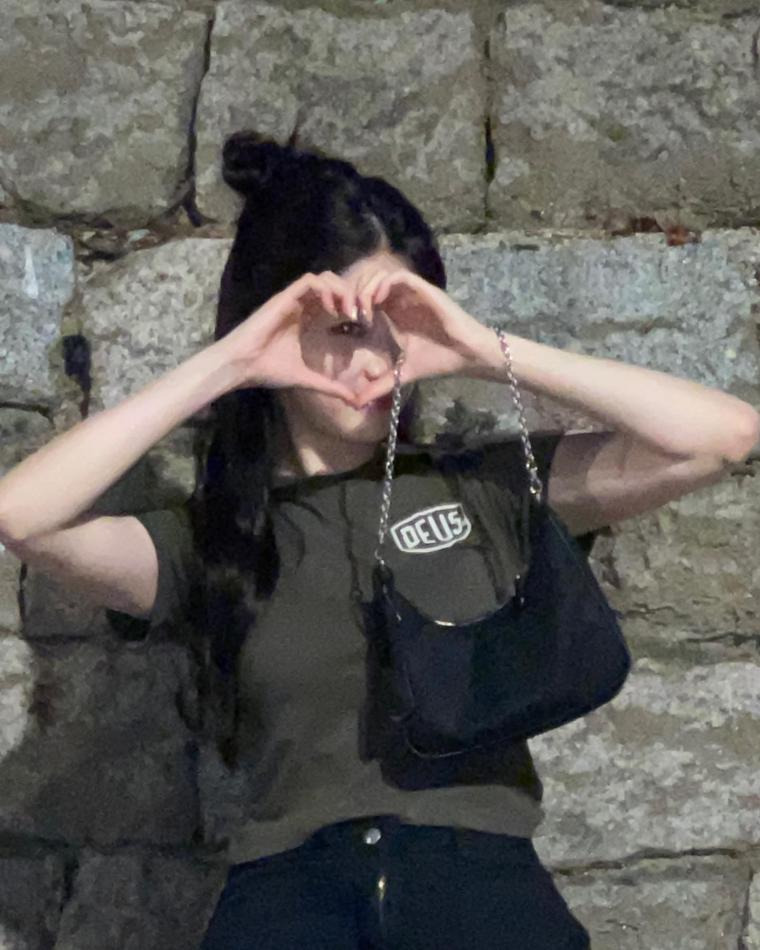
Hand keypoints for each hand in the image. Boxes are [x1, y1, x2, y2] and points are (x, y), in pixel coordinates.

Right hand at [219, 271, 360, 404]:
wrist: (243, 366)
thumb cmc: (268, 370)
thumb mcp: (306, 378)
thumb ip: (329, 386)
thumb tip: (353, 400)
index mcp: (308, 320)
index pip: (336, 301)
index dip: (353, 307)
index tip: (363, 325)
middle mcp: (302, 307)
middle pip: (335, 285)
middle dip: (352, 296)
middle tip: (360, 316)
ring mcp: (294, 300)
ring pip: (325, 278)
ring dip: (341, 291)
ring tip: (347, 312)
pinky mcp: (284, 297)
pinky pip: (310, 280)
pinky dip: (325, 290)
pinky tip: (330, 310)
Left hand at [351, 267, 492, 406]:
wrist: (466, 355)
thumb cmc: (438, 360)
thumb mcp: (401, 374)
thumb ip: (379, 385)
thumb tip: (356, 404)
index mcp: (393, 313)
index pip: (365, 296)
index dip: (351, 304)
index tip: (345, 322)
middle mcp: (400, 299)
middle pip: (367, 280)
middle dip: (353, 293)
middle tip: (348, 314)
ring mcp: (411, 293)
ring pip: (380, 275)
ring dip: (366, 288)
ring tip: (362, 309)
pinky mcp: (424, 290)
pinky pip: (399, 277)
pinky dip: (384, 284)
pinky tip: (377, 302)